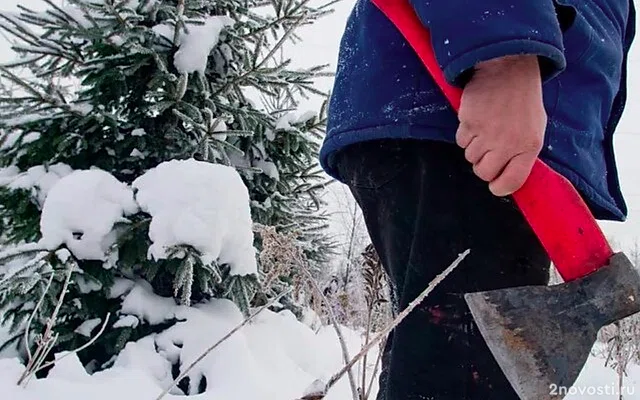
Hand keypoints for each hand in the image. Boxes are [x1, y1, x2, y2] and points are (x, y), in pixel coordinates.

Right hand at [455, 55, 546, 195]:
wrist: (508, 69)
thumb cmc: (523, 100)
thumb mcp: (535, 129)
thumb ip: (523, 154)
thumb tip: (507, 176)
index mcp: (528, 146)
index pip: (510, 182)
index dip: (500, 187)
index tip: (496, 184)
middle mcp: (507, 143)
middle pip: (484, 173)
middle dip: (483, 166)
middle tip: (488, 152)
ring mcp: (486, 134)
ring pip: (470, 157)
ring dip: (474, 147)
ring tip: (485, 128)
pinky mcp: (468, 123)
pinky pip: (461, 140)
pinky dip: (466, 133)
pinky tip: (477, 119)